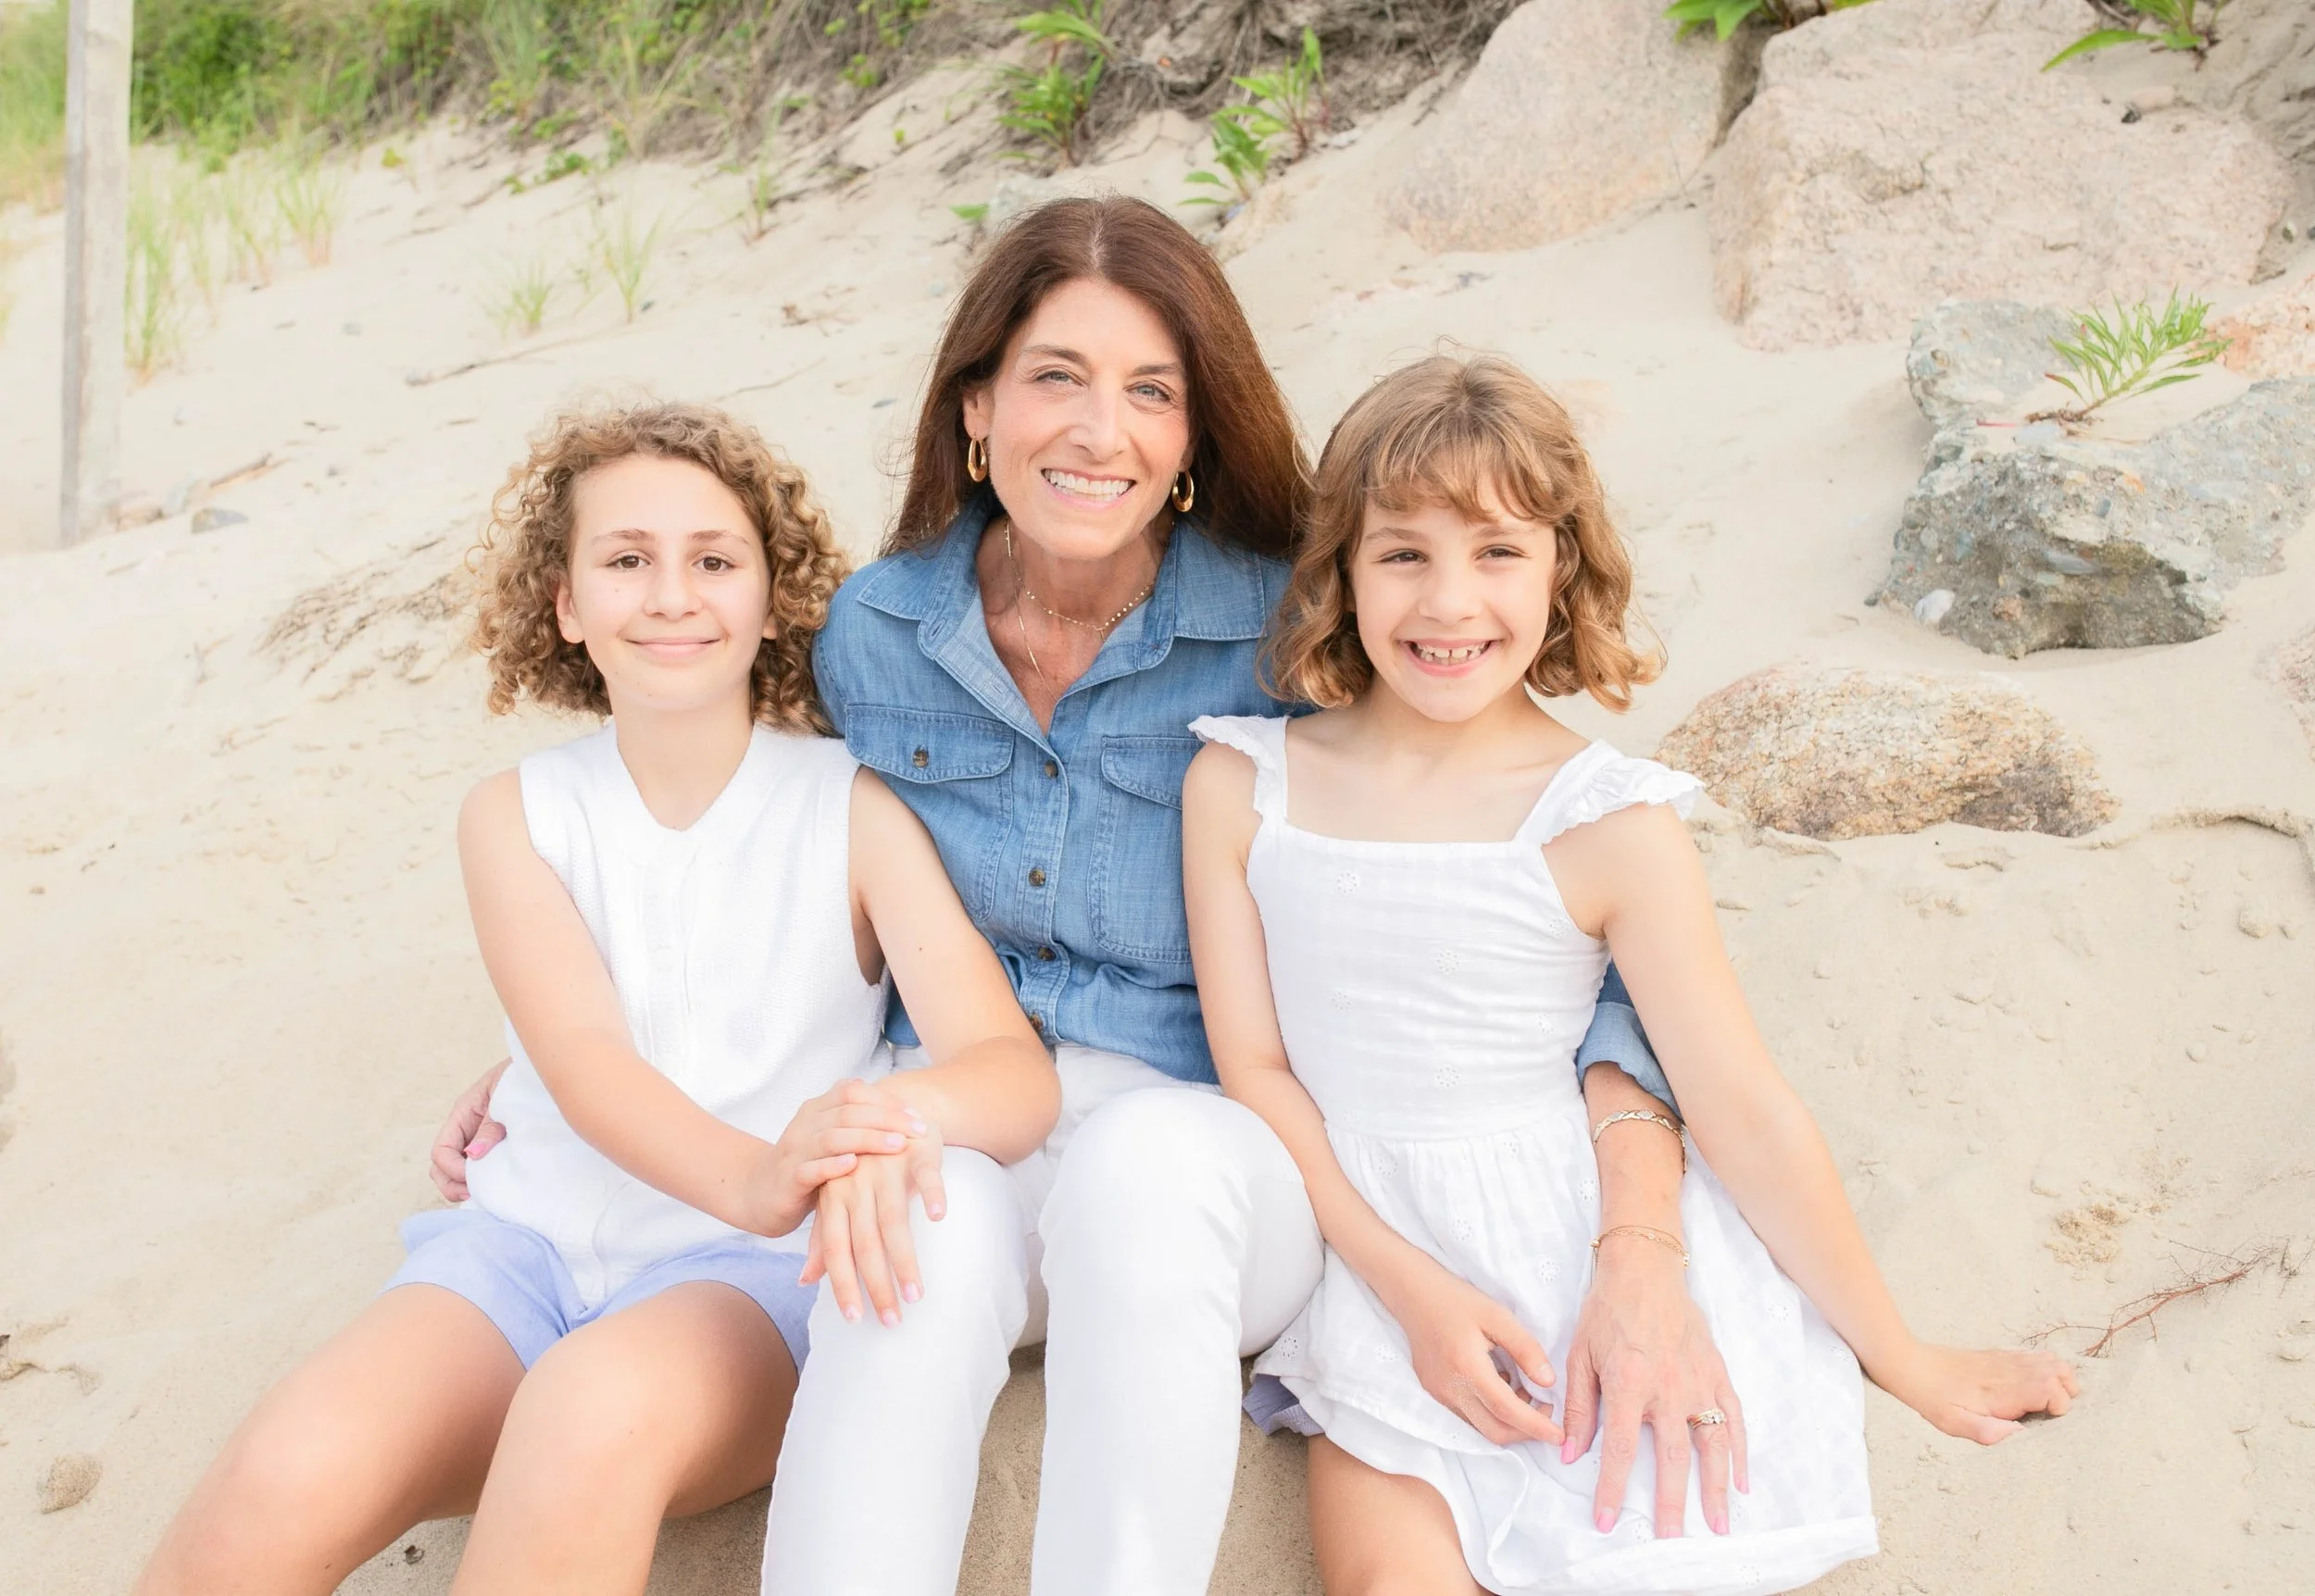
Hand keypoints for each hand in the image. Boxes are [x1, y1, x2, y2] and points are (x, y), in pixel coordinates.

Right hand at [429, 1059, 509, 1201]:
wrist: (545, 1073)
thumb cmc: (523, 1079)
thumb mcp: (505, 1098)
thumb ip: (490, 1127)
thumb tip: (473, 1155)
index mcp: (463, 1114)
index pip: (441, 1150)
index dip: (452, 1168)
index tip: (473, 1175)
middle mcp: (466, 1131)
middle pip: (441, 1167)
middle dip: (452, 1183)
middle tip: (475, 1193)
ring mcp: (478, 1141)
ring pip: (456, 1173)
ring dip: (465, 1185)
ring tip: (485, 1192)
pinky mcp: (495, 1149)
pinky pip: (479, 1171)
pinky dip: (481, 1182)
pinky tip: (496, 1187)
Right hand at [742, 1079, 930, 1241]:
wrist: (758, 1193)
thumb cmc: (807, 1165)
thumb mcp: (831, 1139)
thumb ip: (857, 1124)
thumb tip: (907, 1117)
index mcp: (817, 1109)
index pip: (853, 1090)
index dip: (886, 1099)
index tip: (916, 1114)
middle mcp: (805, 1124)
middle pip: (848, 1111)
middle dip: (887, 1118)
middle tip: (918, 1129)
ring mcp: (795, 1150)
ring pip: (831, 1137)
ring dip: (867, 1139)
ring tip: (897, 1144)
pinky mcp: (787, 1180)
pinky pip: (810, 1169)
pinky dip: (832, 1165)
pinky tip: (853, 1164)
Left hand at [798, 1115, 948, 1326]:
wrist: (888, 1108)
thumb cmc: (862, 1163)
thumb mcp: (836, 1197)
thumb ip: (823, 1238)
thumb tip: (805, 1280)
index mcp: (834, 1200)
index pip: (835, 1250)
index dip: (842, 1285)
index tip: (854, 1319)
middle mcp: (857, 1186)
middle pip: (864, 1244)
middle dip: (876, 1285)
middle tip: (891, 1320)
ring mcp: (885, 1168)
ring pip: (894, 1220)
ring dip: (904, 1260)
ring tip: (915, 1294)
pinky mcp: (916, 1152)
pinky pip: (925, 1175)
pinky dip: (933, 1194)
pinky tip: (939, 1217)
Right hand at [1381, 1255, 1562, 1448]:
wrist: (1414, 1294)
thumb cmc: (1458, 1300)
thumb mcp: (1498, 1315)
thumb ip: (1525, 1349)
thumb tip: (1549, 1382)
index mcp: (1467, 1368)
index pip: (1508, 1411)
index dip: (1537, 1427)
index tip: (1561, 1435)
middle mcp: (1449, 1389)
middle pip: (1494, 1431)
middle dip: (1526, 1432)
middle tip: (1546, 1410)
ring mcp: (1438, 1394)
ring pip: (1480, 1428)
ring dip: (1508, 1423)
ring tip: (1524, 1393)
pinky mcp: (1433, 1393)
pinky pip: (1467, 1416)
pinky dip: (1489, 1413)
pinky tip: (1500, 1386)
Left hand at [1560, 1238, 1744, 1538]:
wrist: (1645, 1269)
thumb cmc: (1606, 1311)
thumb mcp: (1580, 1355)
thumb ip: (1577, 1407)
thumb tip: (1569, 1453)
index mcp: (1629, 1383)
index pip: (1619, 1448)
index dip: (1612, 1488)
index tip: (1607, 1519)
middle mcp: (1668, 1387)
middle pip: (1671, 1456)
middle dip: (1670, 1502)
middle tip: (1670, 1539)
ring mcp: (1698, 1381)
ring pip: (1711, 1444)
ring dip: (1715, 1487)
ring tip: (1718, 1524)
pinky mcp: (1716, 1373)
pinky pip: (1733, 1418)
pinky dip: (1739, 1451)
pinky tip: (1740, 1479)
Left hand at [1874, 1340, 2077, 1443]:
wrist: (1911, 1364)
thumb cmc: (1932, 1397)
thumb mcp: (1954, 1422)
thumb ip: (1987, 1432)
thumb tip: (2019, 1436)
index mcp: (2004, 1389)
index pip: (2053, 1388)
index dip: (2059, 1405)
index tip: (2046, 1418)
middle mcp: (2011, 1370)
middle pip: (2061, 1372)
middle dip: (2066, 1393)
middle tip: (2050, 1410)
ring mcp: (2006, 1359)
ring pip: (2052, 1361)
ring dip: (2058, 1380)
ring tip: (2045, 1399)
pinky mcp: (2000, 1355)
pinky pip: (2035, 1355)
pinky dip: (2044, 1369)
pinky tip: (2028, 1385)